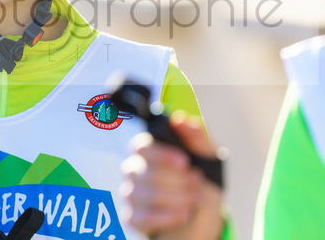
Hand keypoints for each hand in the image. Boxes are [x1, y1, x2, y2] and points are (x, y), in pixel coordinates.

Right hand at [121, 112, 223, 239]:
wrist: (204, 220)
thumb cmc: (202, 186)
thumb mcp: (208, 161)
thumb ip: (197, 138)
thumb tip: (180, 120)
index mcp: (150, 152)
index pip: (141, 146)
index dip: (161, 154)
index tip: (184, 162)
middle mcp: (135, 170)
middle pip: (143, 172)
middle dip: (176, 180)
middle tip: (198, 183)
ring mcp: (132, 194)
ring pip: (142, 194)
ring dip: (174, 198)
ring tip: (194, 200)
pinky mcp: (132, 218)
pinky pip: (139, 217)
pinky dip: (165, 217)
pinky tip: (183, 215)